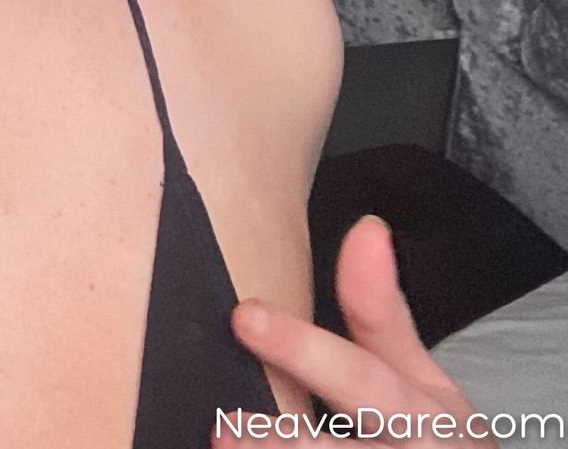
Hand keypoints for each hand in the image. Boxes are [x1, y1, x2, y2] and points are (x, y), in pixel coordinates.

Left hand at [212, 215, 487, 442]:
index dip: (302, 351)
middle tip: (222, 431)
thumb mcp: (423, 385)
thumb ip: (383, 315)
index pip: (360, 380)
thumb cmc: (435, 444)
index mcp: (418, 419)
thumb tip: (367, 228)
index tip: (246, 315)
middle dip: (279, 444)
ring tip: (221, 445)